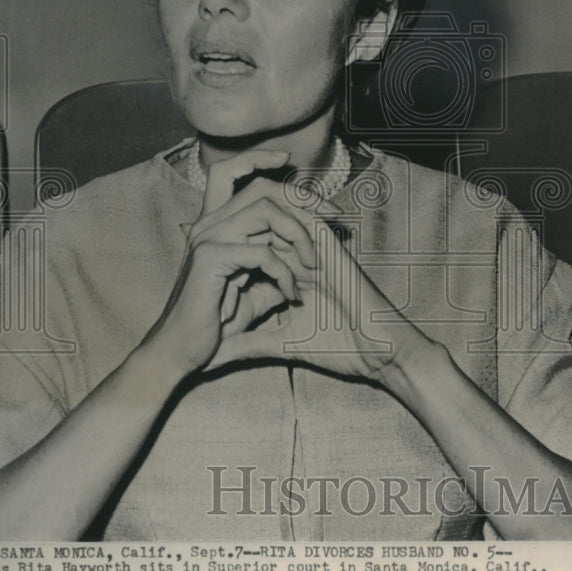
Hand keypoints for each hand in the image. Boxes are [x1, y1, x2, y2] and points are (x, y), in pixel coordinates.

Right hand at [142, 149, 322, 372]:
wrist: (183, 352)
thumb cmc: (215, 323)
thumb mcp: (255, 291)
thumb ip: (276, 269)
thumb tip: (307, 261)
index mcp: (213, 225)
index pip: (228, 173)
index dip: (256, 159)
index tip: (286, 160)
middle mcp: (206, 225)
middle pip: (258, 187)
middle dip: (300, 202)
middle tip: (329, 223)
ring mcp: (206, 239)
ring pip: (264, 211)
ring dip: (298, 235)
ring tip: (312, 264)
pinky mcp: (210, 260)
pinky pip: (262, 253)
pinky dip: (285, 273)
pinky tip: (291, 294)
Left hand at [209, 215, 441, 397]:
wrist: (380, 354)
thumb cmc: (340, 349)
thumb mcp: (279, 346)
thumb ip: (248, 343)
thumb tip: (208, 356)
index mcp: (291, 272)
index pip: (252, 247)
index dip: (224, 247)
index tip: (191, 255)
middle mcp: (302, 254)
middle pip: (260, 224)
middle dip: (229, 224)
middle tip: (193, 226)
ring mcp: (317, 248)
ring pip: (278, 214)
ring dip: (249, 217)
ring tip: (216, 219)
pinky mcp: (331, 248)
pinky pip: (303, 219)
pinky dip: (279, 218)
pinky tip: (249, 221)